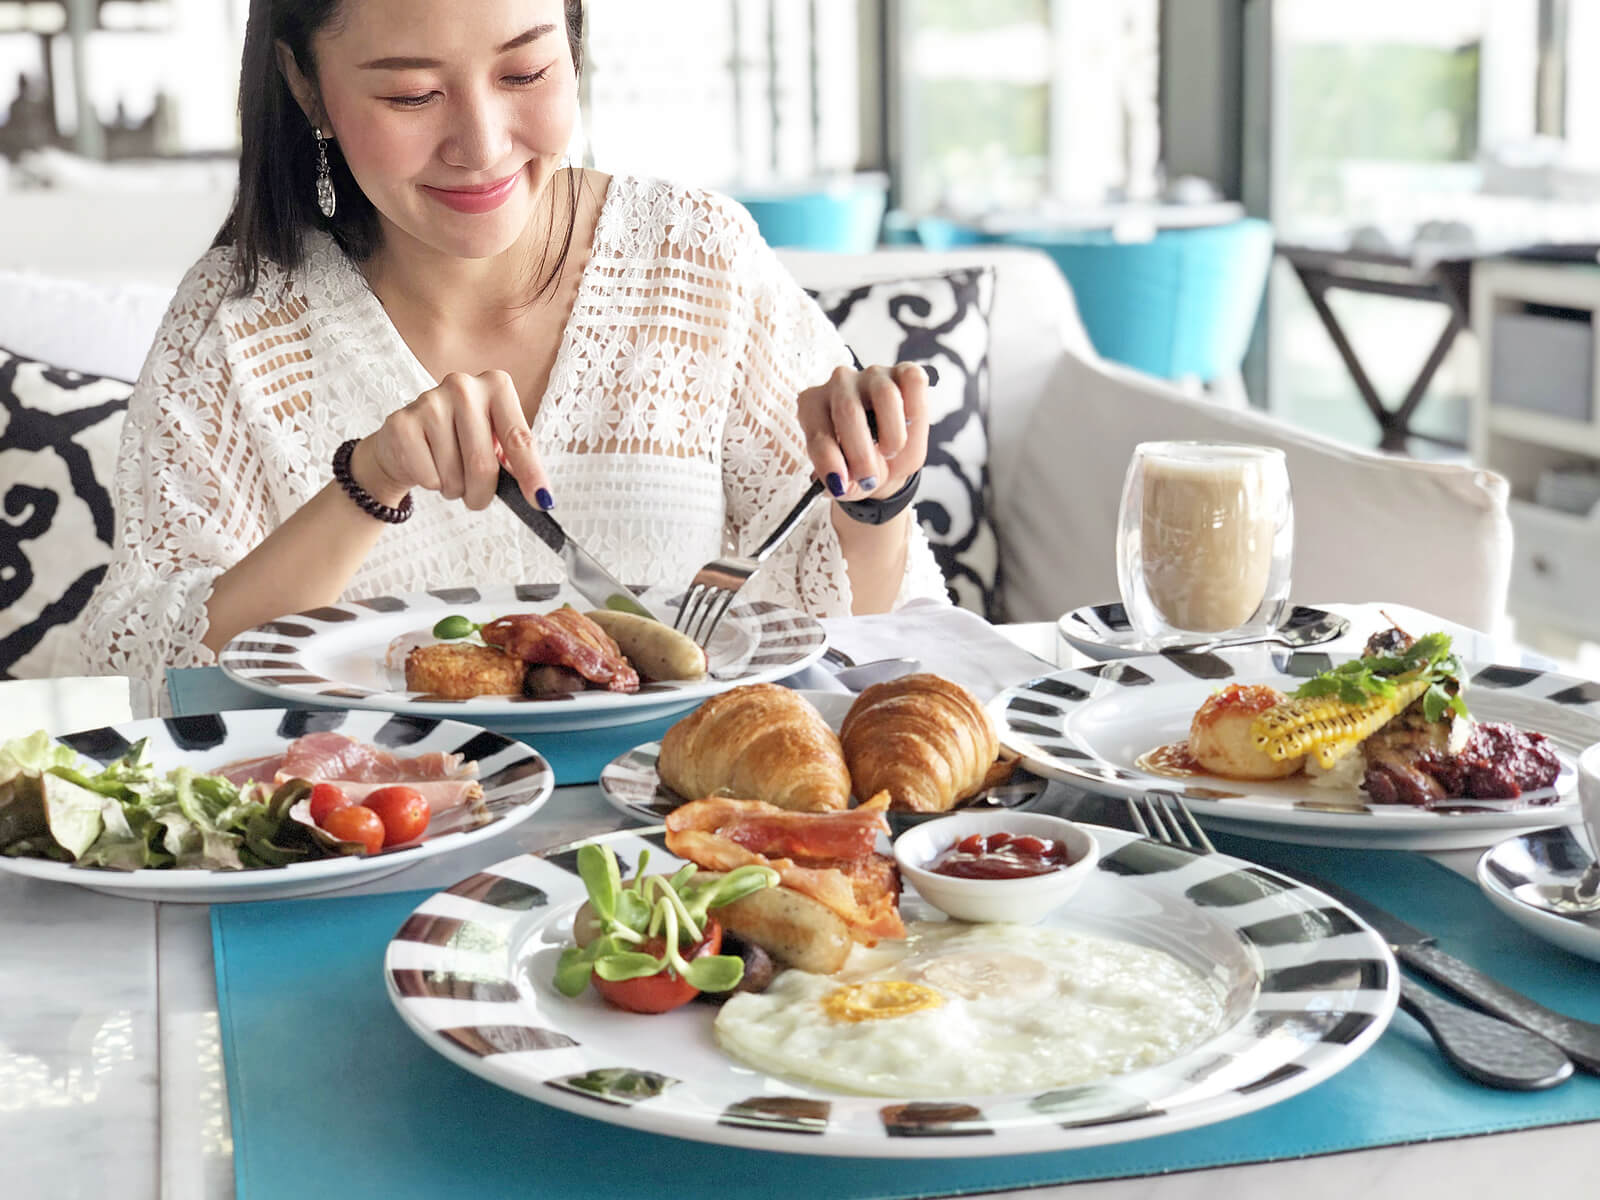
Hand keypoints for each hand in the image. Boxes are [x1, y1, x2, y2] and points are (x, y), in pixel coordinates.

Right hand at [348, 370, 551, 511]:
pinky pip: (429, 478)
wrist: (406, 440)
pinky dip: (432, 484)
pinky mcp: (402, 423)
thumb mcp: (494, 442)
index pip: (519, 438)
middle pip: (483, 464)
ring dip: (455, 489)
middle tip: (477, 499)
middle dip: (482, 493)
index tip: (542, 501)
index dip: (532, 474)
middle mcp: (463, 386)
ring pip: (454, 475)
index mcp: (496, 386)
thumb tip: (540, 496)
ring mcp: (430, 401)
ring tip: (448, 472)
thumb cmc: (460, 441)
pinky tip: (426, 465)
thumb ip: (515, 460)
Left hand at [797, 363, 928, 500]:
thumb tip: (843, 484)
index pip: (818, 433)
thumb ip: (844, 483)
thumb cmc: (861, 463)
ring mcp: (871, 374)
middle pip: (849, 410)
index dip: (828, 461)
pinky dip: (917, 406)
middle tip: (870, 479)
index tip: (840, 485)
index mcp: (813, 406)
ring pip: (886, 395)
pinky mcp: (903, 371)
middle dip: (862, 453)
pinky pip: (914, 381)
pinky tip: (910, 426)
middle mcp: (839, 383)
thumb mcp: (849, 481)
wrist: (888, 457)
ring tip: (890, 452)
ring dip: (893, 435)